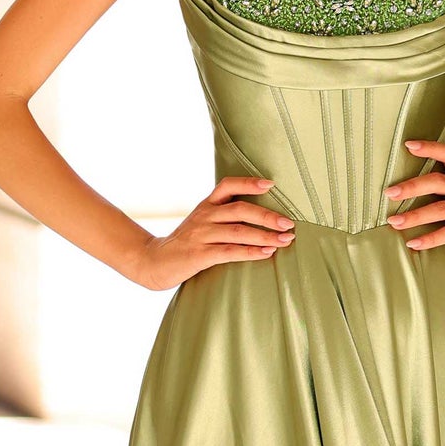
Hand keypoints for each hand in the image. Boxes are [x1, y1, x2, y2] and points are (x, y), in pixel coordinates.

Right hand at [126, 176, 293, 289]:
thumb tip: (260, 215)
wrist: (155, 262)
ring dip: (265, 236)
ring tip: (285, 240)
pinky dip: (251, 252)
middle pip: (240, 210)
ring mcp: (201, 235)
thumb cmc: (186, 243)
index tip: (271, 185)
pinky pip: (229, 252)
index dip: (249, 183)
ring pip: (238, 231)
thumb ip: (223, 216)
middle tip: (289, 223)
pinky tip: (267, 253)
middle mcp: (204, 216)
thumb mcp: (201, 223)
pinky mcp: (199, 255)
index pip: (227, 186)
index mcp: (206, 205)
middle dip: (267, 216)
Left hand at [385, 140, 444, 266]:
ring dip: (414, 216)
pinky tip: (414, 244)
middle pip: (438, 181)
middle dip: (411, 186)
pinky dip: (430, 239)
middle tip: (389, 193)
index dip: (430, 147)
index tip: (408, 145)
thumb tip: (412, 193)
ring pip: (440, 209)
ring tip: (393, 222)